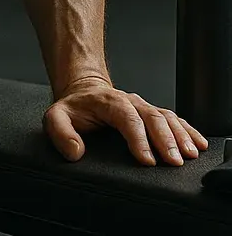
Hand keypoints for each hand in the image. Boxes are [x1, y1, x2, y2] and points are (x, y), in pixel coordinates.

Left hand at [43, 76, 208, 165]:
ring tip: (189, 154)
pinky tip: (197, 144)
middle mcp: (129, 101)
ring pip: (166, 117)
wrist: (83, 92)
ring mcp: (143, 106)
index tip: (146, 160)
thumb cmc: (73, 108)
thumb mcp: (56, 117)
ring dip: (180, 136)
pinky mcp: (152, 113)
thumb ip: (60, 132)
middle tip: (173, 161)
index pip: (126, 118)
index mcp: (107, 101)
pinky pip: (174, 119)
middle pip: (151, 117)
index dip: (138, 138)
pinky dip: (188, 130)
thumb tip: (75, 150)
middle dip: (164, 139)